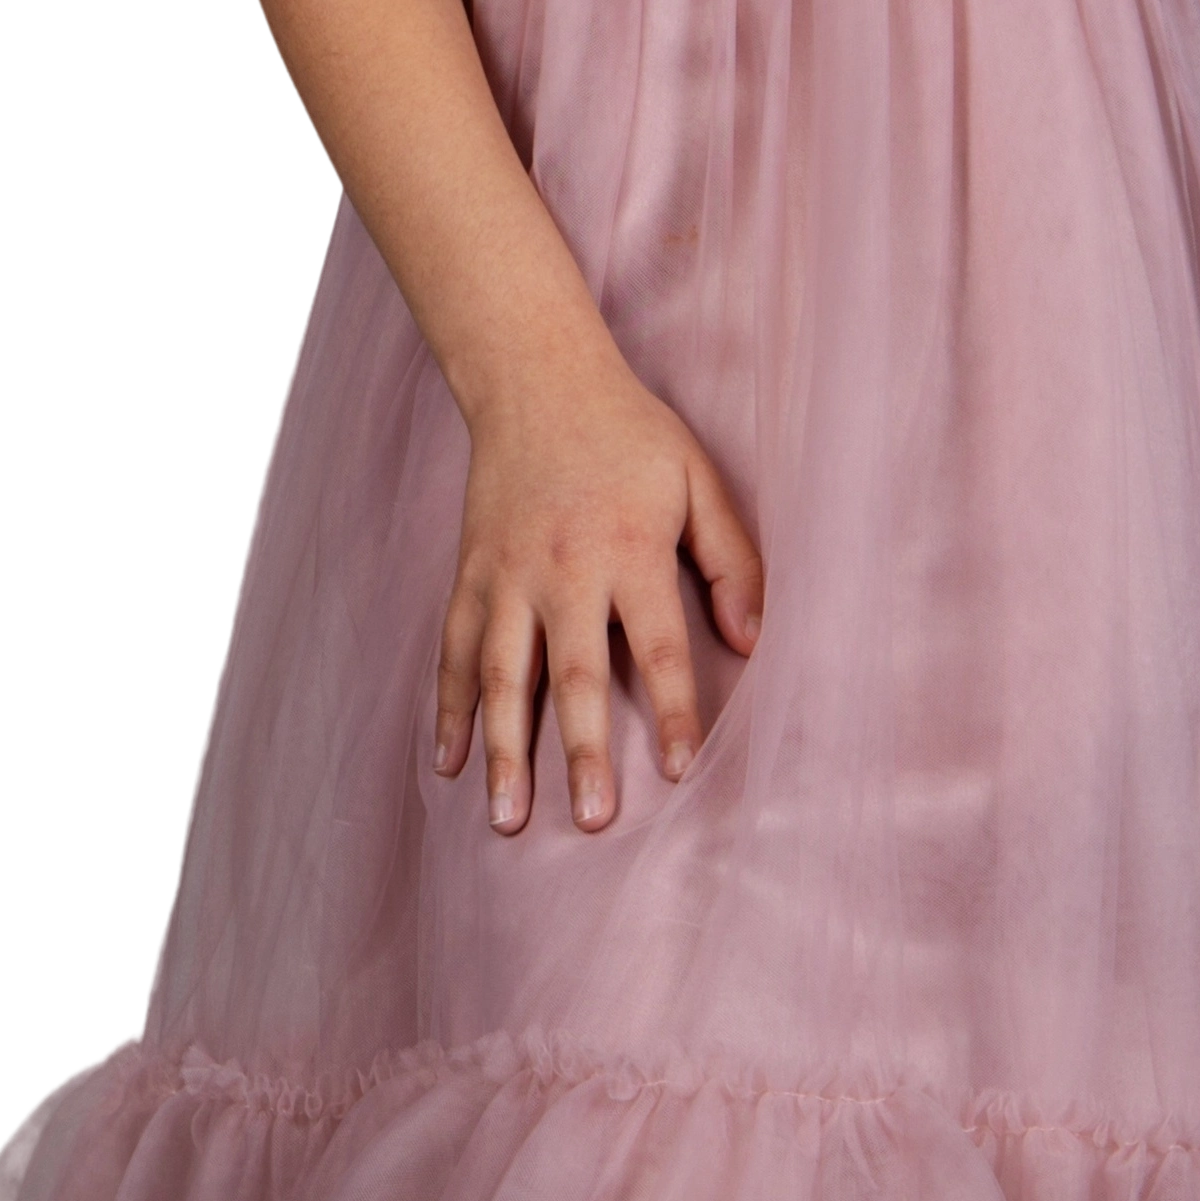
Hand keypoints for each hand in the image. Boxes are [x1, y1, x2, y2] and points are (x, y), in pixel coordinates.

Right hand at [434, 340, 766, 836]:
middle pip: (575, 675)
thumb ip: (731, 559)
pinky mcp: (469, 574)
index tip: (678, 771)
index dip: (671, 709)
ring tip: (507, 818)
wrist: (535, 379)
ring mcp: (507, 576)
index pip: (657, 645)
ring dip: (504, 749)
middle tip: (592, 821)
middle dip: (583, 752)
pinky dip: (448, 707)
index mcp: (629, 548)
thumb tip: (752, 639)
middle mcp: (564, 570)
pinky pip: (455, 650)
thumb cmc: (629, 435)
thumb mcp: (698, 478)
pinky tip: (448, 763)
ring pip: (503, 675)